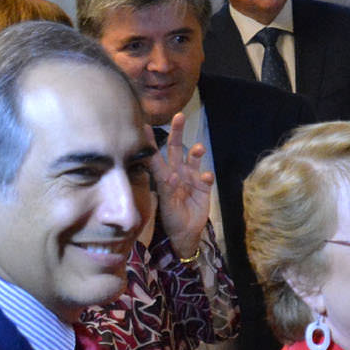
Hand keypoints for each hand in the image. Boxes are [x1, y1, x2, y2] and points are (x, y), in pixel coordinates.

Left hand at [151, 113, 214, 254]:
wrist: (185, 233)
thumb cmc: (170, 218)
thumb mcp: (165, 204)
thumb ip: (168, 189)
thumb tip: (172, 175)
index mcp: (163, 177)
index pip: (154, 156)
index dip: (149, 142)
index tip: (143, 126)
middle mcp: (177, 173)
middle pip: (175, 149)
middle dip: (177, 132)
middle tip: (179, 117)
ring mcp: (191, 179)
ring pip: (192, 159)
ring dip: (195, 152)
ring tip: (198, 148)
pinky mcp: (204, 188)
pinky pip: (206, 177)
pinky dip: (206, 176)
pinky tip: (206, 177)